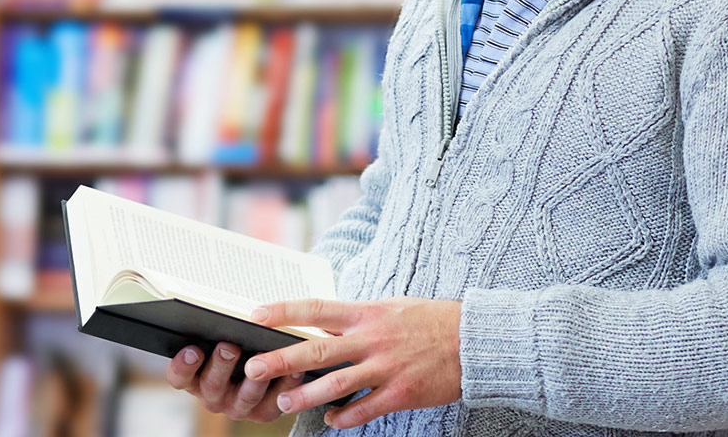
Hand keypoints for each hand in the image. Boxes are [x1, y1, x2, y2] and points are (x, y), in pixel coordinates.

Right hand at [165, 342, 304, 422]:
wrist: (261, 368)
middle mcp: (213, 397)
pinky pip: (274, 403)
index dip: (182, 365)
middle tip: (228, 346)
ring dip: (254, 379)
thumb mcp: (218, 338)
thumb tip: (218, 313)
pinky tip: (292, 369)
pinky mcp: (263, 413)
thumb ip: (214, 330)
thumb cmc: (235, 345)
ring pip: (245, 397)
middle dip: (221, 365)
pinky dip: (284, 385)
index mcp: (194, 378)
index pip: (179, 376)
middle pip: (212, 385)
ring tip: (262, 358)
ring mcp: (237, 407)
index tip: (192, 349)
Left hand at [244, 297, 461, 428]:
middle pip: (318, 350)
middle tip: (252, 368)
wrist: (476, 340)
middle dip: (281, 360)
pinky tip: (330, 419)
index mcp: (366, 313)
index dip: (283, 311)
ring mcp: (387, 368)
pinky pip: (366, 409)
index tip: (254, 315)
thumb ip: (356, 319)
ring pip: (336, 384)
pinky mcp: (402, 393)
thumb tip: (320, 325)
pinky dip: (345, 416)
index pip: (315, 309)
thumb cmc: (429, 321)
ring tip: (283, 402)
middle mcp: (372, 339)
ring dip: (306, 395)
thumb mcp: (390, 308)